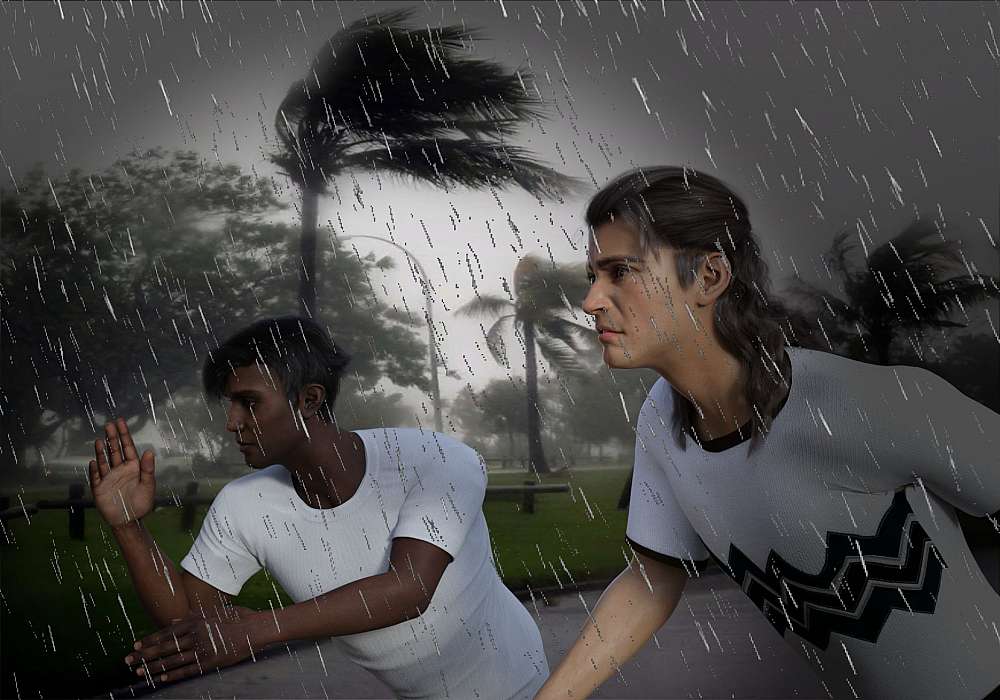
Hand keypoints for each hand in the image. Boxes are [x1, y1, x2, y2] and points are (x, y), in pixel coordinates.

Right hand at [88, 417, 155, 528]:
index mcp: (133, 467)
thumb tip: (149, 451)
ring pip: (104, 460)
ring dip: (102, 451)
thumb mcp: (148, 485)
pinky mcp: (100, 488)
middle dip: (112, 437)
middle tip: (109, 424)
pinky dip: (94, 469)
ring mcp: (109, 478)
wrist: (129, 521)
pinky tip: (93, 461)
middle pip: (115, 450)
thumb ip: (148, 469)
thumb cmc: (142, 503)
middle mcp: (120, 470)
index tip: (120, 422)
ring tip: (100, 440)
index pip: (127, 447)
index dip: (124, 434)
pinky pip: (96, 476)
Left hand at [125, 607, 258, 683]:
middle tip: (127, 660)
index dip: (149, 639)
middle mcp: (195, 635)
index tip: (135, 645)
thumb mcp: (213, 611)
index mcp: (195, 622)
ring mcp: (202, 649)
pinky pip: (187, 670)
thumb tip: (173, 620)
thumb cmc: (236, 617)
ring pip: (172, 660)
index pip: (166, 632)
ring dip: (153, 667)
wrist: (256, 628)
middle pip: (164, 647)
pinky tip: (160, 679)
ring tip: (138, 672)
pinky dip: (172, 675)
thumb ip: (191, 616)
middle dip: (144, 654)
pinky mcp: (210, 662)